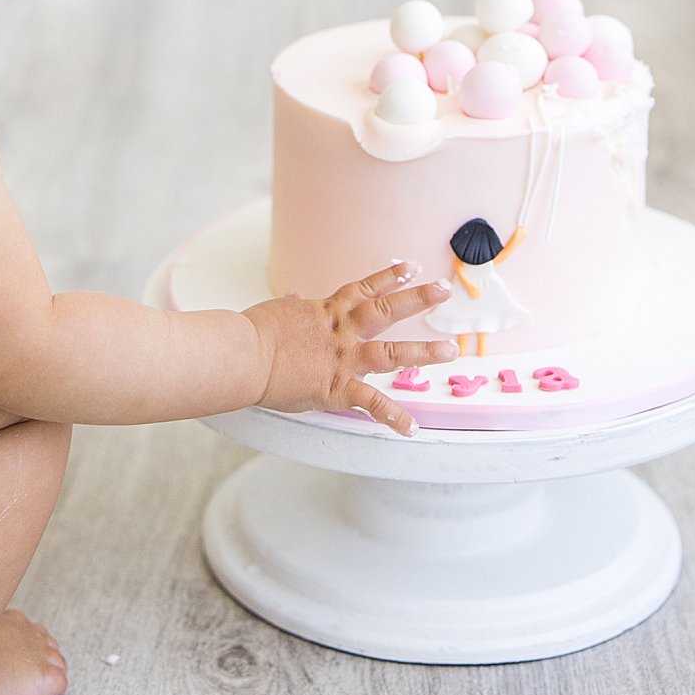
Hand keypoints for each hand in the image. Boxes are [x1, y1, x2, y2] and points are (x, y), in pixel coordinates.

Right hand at [243, 261, 458, 436]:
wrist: (244, 354)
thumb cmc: (254, 333)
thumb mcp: (279, 312)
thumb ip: (295, 306)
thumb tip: (296, 294)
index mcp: (327, 312)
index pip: (364, 289)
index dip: (389, 277)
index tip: (411, 266)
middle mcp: (342, 331)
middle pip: (386, 310)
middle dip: (417, 299)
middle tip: (443, 290)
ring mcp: (343, 359)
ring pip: (391, 352)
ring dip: (423, 351)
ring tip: (450, 349)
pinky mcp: (337, 388)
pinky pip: (371, 404)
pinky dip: (393, 417)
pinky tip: (411, 428)